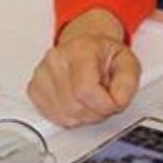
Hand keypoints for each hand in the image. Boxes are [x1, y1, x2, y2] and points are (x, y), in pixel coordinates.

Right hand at [26, 9, 141, 127]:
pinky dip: (69, 116)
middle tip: (103, 98)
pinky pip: (53, 116)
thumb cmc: (103, 54)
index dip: (104, 105)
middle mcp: (56, 59)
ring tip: (90, 99)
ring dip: (83, 115)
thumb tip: (116, 102)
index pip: (85, 90)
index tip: (114, 101)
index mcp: (79, 49)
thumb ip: (127, 83)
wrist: (85, 45)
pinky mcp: (34, 88)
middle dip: (96, 112)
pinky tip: (76, 101)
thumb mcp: (128, 63)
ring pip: (64, 115)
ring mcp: (41, 74)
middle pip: (75, 107)